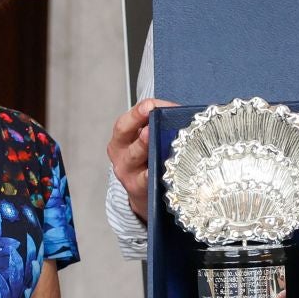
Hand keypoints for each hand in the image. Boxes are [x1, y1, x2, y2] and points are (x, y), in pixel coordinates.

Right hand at [107, 97, 175, 222]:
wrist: (143, 193)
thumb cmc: (147, 160)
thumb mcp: (144, 141)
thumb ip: (156, 125)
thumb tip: (178, 112)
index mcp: (121, 139)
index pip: (125, 122)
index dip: (137, 112)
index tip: (150, 105)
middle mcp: (120, 154)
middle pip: (125, 137)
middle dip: (137, 124)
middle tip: (150, 121)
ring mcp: (127, 172)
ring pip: (134, 157)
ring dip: (144, 147)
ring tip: (153, 138)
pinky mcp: (138, 188)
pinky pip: (146, 179)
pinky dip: (154, 173)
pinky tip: (162, 168)